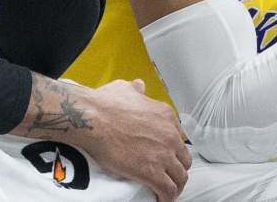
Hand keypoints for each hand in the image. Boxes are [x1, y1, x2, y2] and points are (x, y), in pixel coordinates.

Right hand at [86, 80, 188, 201]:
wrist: (92, 119)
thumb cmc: (104, 104)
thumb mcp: (124, 89)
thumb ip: (136, 89)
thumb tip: (139, 85)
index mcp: (166, 115)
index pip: (180, 137)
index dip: (174, 148)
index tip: (167, 155)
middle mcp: (169, 135)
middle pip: (184, 158)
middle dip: (177, 167)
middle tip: (167, 173)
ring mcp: (162, 154)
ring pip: (180, 177)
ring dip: (175, 185)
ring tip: (166, 191)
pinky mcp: (151, 172)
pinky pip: (168, 190)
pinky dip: (167, 197)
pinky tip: (161, 199)